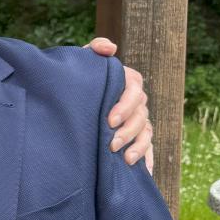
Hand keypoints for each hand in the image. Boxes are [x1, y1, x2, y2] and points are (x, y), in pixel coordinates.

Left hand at [84, 38, 152, 172]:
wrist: (72, 98)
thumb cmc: (79, 78)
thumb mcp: (83, 61)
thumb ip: (94, 49)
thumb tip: (109, 47)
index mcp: (127, 81)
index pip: (134, 91)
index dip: (125, 106)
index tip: (109, 121)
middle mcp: (136, 101)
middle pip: (141, 115)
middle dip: (128, 131)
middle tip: (112, 145)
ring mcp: (138, 119)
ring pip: (147, 132)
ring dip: (138, 146)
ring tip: (125, 159)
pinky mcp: (136, 136)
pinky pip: (148, 148)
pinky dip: (148, 159)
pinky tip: (145, 172)